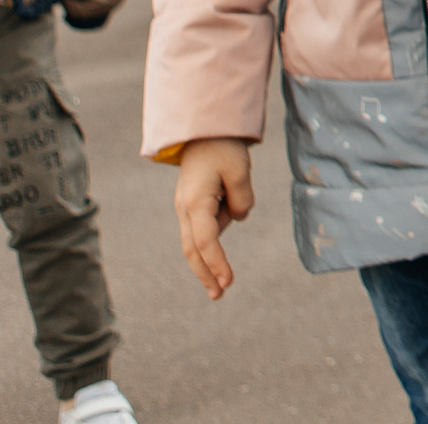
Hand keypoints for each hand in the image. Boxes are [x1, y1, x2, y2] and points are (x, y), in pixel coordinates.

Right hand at [174, 137, 254, 299]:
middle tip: (219, 295)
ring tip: (222, 272)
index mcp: (195, 202)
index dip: (217, 263)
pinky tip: (220, 242)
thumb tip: (238, 218)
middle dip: (206, 274)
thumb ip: (242, 198)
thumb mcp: (239, 170)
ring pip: (198, 241)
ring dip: (209, 260)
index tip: (229, 281)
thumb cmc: (222, 149)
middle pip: (193, 250)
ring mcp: (186, 208)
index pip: (206, 241)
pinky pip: (202, 229)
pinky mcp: (192, 206)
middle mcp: (185, 209)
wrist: (202, 131)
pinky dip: (211, 244)